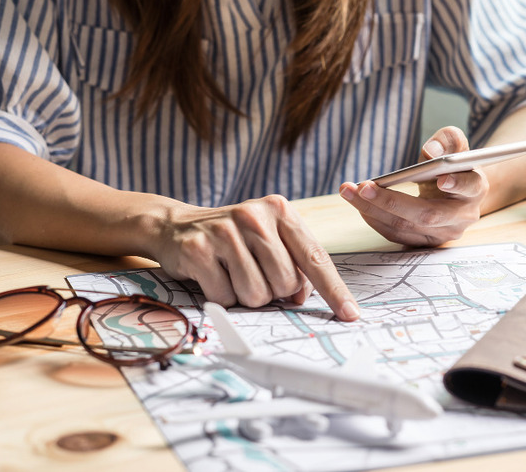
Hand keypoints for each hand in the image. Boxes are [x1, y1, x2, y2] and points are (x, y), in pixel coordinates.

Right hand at [151, 195, 359, 320]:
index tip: (350, 314)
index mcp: (280, 210)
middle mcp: (255, 216)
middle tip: (254, 274)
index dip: (334, 290)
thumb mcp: (268, 237)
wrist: (176, 225)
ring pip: (257, 294)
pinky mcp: (198, 250)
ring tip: (233, 274)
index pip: (315, 257)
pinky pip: (225, 297)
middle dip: (273, 291)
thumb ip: (294, 261)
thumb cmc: (234, 238)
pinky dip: (222, 297)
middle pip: (286, 283)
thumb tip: (303, 297)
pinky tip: (213, 275)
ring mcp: (225, 232)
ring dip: (246, 296)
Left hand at [338, 126, 488, 246]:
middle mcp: (462, 217)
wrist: (456, 193)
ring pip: (405, 227)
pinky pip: (396, 234)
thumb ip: (448, 141)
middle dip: (392, 201)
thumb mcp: (454, 146)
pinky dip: (374, 218)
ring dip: (373, 210)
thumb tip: (432, 151)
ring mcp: (443, 234)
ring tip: (348, 191)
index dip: (458, 184)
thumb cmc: (452, 165)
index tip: (442, 179)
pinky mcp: (424, 243)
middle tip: (363, 187)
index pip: (470, 186)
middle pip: (427, 214)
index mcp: (475, 188)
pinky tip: (358, 202)